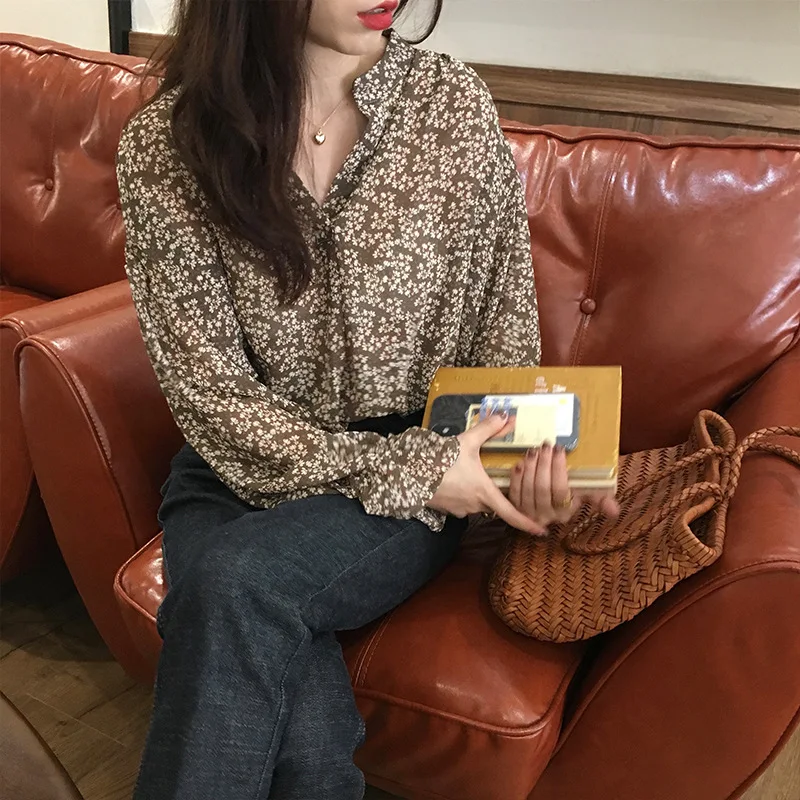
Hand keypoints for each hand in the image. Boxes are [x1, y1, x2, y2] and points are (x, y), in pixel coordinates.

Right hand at [428, 414, 545, 534]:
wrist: (409, 472)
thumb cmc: (440, 459)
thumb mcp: (466, 441)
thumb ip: (489, 429)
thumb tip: (508, 417)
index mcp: (484, 492)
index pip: (511, 514)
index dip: (527, 524)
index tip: (541, 532)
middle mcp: (474, 505)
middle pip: (494, 504)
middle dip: (496, 493)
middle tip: (494, 478)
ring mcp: (460, 509)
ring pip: (478, 503)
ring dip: (478, 492)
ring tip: (469, 474)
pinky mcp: (447, 509)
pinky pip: (462, 504)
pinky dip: (463, 494)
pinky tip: (455, 480)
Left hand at [508, 441, 619, 530]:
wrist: (549, 502)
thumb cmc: (571, 494)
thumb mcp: (588, 495)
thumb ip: (601, 500)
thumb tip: (616, 511)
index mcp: (565, 512)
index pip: (560, 490)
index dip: (558, 469)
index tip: (560, 449)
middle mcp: (546, 516)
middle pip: (542, 488)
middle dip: (543, 464)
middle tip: (546, 446)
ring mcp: (528, 513)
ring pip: (527, 488)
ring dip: (530, 466)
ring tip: (534, 450)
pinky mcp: (514, 508)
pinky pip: (514, 492)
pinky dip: (517, 476)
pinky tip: (520, 462)